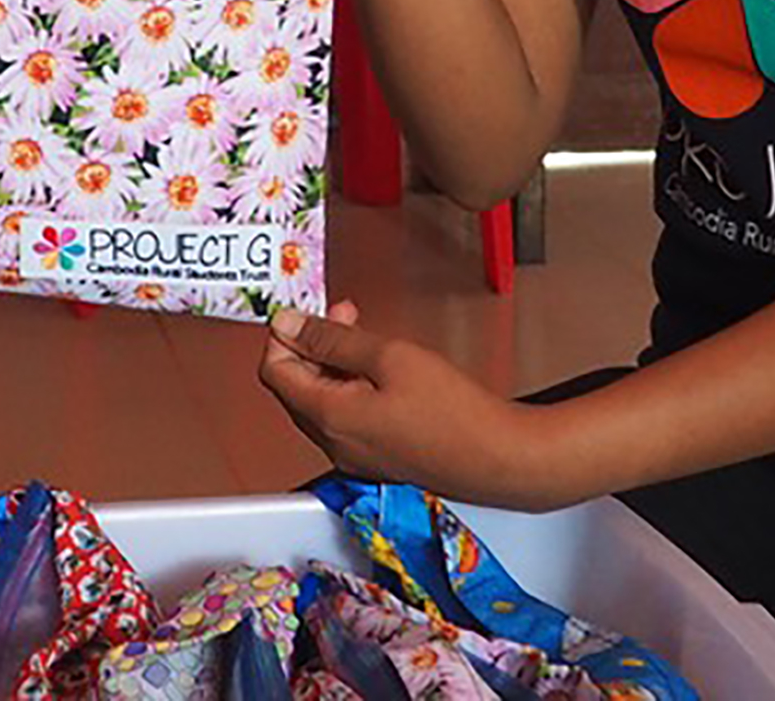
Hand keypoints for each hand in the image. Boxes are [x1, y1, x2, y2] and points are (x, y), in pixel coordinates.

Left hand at [259, 301, 573, 510]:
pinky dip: (351, 387)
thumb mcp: (388, 357)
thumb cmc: (456, 415)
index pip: (274, 372)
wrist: (501, 460)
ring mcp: (356, 456)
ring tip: (364, 337)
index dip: (283, 335)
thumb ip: (332, 339)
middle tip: (339, 315)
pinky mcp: (378, 459)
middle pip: (295, 388)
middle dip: (310, 345)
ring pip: (321, 402)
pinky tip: (381, 370)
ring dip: (332, 364)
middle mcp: (335, 444)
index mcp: (329, 418)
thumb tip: (290, 325)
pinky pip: (346, 418)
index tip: (301, 313)